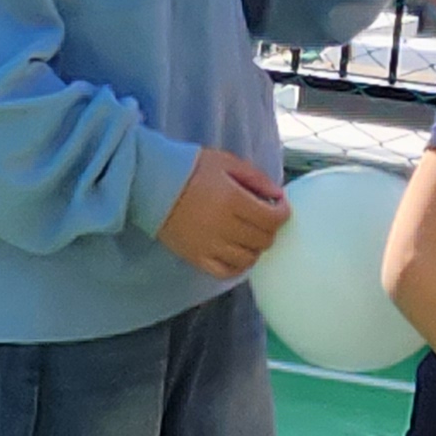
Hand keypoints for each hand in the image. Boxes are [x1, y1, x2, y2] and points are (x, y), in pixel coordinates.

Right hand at [156, 148, 290, 277]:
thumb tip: (279, 196)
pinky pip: (226, 272)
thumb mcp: (227, 163)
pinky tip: (239, 254)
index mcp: (233, 200)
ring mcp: (209, 246)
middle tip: (263, 218)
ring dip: (256, 247)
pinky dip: (238, 266)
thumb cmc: (191, 169)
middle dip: (270, 229)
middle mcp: (223, 226)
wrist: (152, 185)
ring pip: (248, 259)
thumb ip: (256, 178)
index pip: (273, 218)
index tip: (278, 205)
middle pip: (264, 240)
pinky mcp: (196, 258)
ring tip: (249, 235)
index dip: (283, 213)